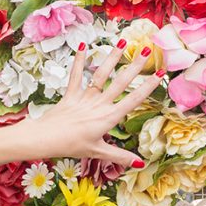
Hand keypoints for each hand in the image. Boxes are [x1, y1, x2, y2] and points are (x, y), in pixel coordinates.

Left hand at [19, 43, 162, 167]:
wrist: (45, 139)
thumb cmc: (71, 146)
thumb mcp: (98, 152)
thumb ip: (120, 157)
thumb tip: (140, 164)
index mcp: (108, 118)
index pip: (133, 100)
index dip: (148, 86)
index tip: (160, 74)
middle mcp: (99, 104)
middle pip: (120, 82)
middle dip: (135, 66)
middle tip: (146, 50)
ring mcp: (84, 97)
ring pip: (100, 74)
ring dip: (111, 57)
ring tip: (122, 42)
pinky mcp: (71, 94)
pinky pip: (75, 75)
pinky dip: (79, 60)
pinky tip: (83, 46)